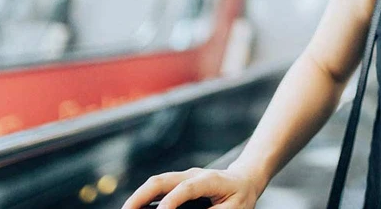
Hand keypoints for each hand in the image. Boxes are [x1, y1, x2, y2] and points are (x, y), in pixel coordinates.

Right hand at [121, 164, 262, 208]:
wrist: (244, 179)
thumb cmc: (240, 197)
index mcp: (210, 180)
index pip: (187, 188)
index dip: (172, 201)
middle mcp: (193, 174)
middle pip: (162, 180)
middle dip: (141, 196)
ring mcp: (183, 176)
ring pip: (156, 183)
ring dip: (138, 197)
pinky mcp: (178, 182)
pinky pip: (158, 187)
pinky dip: (144, 197)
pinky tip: (136, 208)